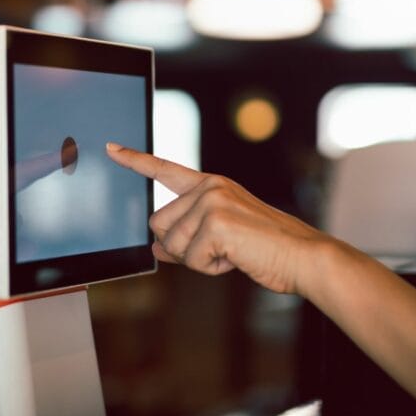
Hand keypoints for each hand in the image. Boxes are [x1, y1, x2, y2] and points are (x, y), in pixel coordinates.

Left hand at [106, 142, 330, 295]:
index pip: (165, 169)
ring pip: (173, 244)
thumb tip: (156, 247)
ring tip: (233, 252)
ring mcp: (212, 202)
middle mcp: (210, 187)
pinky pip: (192, 259)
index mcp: (211, 186)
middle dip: (182, 247)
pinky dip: (212, 267)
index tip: (111, 148)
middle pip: (159, 224)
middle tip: (220, 249)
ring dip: (199, 259)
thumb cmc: (267, 249)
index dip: (135, 160)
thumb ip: (186, 239)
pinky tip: (237, 258)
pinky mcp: (216, 222)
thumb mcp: (220, 240)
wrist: (304, 257)